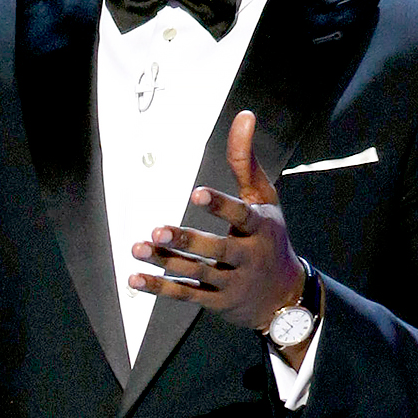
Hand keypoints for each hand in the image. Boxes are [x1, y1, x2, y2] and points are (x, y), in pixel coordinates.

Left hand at [127, 110, 307, 357]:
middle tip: (157, 230)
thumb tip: (244, 115)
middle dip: (187, 241)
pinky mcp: (215, 301)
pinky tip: (135, 278)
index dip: (220, 206)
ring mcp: (231, 283)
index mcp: (261, 228)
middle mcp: (248, 257)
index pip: (241, 216)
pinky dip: (159, 287)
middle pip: (216, 250)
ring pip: (195, 273)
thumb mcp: (265, 200)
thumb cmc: (269, 237)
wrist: (283, 296)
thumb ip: (246, 162)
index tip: (195, 192)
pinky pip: (185, 295)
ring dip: (165, 262)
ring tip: (137, 248)